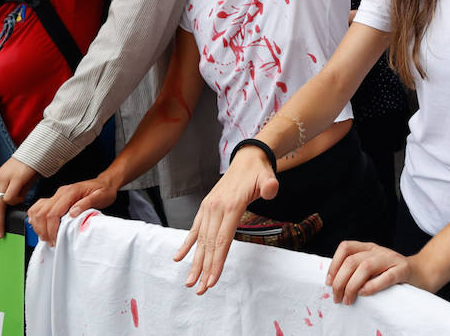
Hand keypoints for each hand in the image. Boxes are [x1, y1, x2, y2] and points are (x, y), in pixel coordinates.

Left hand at [0, 157, 37, 241]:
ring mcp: (3, 180)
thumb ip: (4, 197)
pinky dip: (15, 203)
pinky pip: (10, 198)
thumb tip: (3, 215)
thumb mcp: (8, 184)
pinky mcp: (16, 179)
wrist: (33, 154)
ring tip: (1, 232)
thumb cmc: (22, 171)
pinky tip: (21, 200)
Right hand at [27, 177, 119, 246]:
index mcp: (70, 192)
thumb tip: (72, 213)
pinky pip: (39, 207)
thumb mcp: (100, 197)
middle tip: (51, 242)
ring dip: (38, 225)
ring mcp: (57, 195)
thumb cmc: (104, 191)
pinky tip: (41, 227)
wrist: (106, 183)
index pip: (53, 212)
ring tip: (46, 237)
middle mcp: (61, 193)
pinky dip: (36, 218)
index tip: (55, 240)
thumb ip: (86, 204)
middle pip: (42, 213)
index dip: (52, 229)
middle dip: (44, 230)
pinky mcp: (56, 199)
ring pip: (37, 210)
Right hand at [173, 145, 278, 293]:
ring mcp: (209, 208)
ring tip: (189, 282)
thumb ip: (270, 185)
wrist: (247, 159)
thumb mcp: (268, 177)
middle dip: (204, 269)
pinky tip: (178, 258)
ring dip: (195, 262)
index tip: (212, 281)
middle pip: (209, 244)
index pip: (222, 240)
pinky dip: (187, 244)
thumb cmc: (259, 172)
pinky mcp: (206, 208)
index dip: (216, 262)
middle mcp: (215, 208)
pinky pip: (195, 229)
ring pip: (200, 240)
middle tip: (199, 290)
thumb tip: (271, 189)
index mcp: (230, 205)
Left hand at [326, 241, 426, 304]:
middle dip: (340, 281)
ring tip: (348, 300)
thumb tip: (333, 282)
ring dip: (352, 286)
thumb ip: (357, 270)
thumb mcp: (373, 268)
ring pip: (365, 266)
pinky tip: (364, 293)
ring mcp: (392, 259)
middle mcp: (379, 250)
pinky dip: (372, 286)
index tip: (329, 282)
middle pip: (352, 260)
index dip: (334, 264)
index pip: (346, 247)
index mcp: (369, 248)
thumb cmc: (393, 274)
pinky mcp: (403, 270)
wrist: (422, 274)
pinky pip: (386, 277)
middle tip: (337, 298)